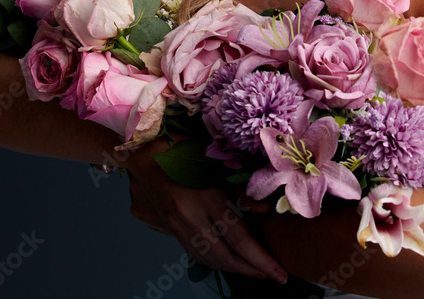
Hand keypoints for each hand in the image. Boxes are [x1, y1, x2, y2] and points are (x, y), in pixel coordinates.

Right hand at [125, 146, 286, 283]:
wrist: (143, 151)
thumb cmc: (183, 147)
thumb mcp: (216, 161)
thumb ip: (240, 187)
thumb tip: (265, 209)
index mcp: (205, 196)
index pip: (239, 238)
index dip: (261, 259)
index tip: (279, 272)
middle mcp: (190, 217)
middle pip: (225, 256)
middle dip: (252, 270)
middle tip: (274, 276)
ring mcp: (178, 226)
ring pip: (210, 259)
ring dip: (235, 269)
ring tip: (257, 270)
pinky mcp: (171, 229)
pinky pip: (197, 253)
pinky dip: (216, 262)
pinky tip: (230, 261)